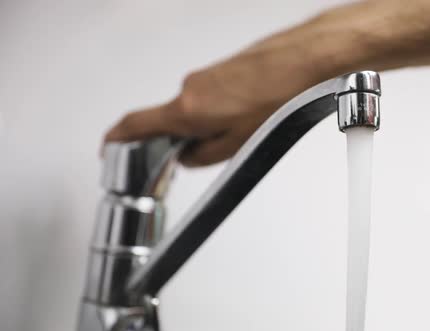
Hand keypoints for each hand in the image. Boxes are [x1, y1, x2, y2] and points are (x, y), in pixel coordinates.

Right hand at [104, 55, 313, 165]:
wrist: (306, 59)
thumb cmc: (280, 95)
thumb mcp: (240, 144)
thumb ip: (205, 156)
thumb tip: (189, 158)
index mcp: (187, 109)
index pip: (136, 124)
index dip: (117, 138)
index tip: (108, 147)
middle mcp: (191, 86)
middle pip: (172, 119)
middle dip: (183, 139)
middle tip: (205, 154)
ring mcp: (207, 74)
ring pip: (197, 107)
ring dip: (209, 124)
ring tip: (243, 130)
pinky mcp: (225, 68)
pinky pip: (213, 95)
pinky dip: (222, 109)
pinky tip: (249, 114)